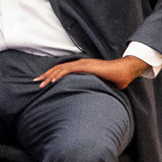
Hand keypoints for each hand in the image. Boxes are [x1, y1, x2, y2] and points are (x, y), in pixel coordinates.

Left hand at [34, 56, 148, 90]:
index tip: (43, 81)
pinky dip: (60, 74)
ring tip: (41, 83)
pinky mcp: (86, 66)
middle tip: (36, 82)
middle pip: (58, 68)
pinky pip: (69, 70)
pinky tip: (52, 80)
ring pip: (61, 69)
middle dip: (46, 75)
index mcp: (82, 67)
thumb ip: (91, 87)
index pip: (63, 70)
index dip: (52, 75)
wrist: (125, 72)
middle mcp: (80, 64)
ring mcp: (83, 64)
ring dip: (50, 76)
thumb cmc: (114, 79)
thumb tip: (88, 97)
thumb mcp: (99, 84)